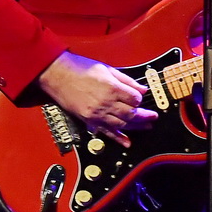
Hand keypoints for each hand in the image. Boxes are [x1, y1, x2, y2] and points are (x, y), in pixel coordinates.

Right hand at [36, 51, 155, 145]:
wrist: (57, 74)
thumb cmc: (80, 68)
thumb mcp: (107, 69)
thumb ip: (126, 81)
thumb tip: (142, 89)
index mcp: (111, 88)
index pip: (135, 99)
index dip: (140, 99)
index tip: (140, 98)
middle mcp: (105, 103)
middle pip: (131, 114)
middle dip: (144, 116)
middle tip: (153, 117)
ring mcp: (97, 113)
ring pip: (122, 124)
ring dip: (136, 126)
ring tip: (147, 126)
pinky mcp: (89, 120)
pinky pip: (106, 132)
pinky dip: (118, 138)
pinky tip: (127, 142)